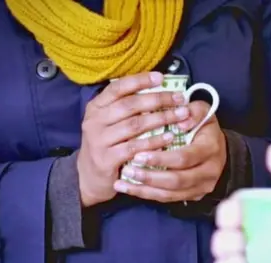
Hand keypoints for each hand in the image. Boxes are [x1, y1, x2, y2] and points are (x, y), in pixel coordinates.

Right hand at [77, 72, 189, 206]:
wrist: (89, 177)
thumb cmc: (107, 145)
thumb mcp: (109, 122)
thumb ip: (127, 108)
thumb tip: (160, 90)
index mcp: (96, 107)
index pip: (118, 87)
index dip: (140, 80)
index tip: (161, 77)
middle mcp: (94, 121)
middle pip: (130, 105)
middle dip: (158, 99)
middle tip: (180, 99)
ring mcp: (99, 140)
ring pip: (135, 125)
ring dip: (161, 118)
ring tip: (181, 115)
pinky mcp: (106, 159)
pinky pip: (135, 147)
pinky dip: (154, 141)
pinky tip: (169, 137)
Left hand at [112, 101, 226, 202]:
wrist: (218, 148)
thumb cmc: (203, 126)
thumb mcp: (202, 111)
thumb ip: (192, 111)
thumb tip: (180, 120)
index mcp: (211, 148)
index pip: (184, 157)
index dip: (161, 158)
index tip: (139, 154)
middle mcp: (209, 171)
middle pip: (177, 180)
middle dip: (150, 177)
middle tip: (128, 170)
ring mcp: (202, 186)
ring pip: (171, 194)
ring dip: (144, 189)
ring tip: (122, 182)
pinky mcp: (193, 195)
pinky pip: (168, 199)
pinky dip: (147, 194)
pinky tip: (129, 189)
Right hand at [211, 144, 270, 262]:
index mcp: (265, 217)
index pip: (236, 212)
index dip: (230, 211)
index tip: (233, 212)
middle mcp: (257, 241)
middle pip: (227, 237)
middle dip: (224, 236)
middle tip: (236, 238)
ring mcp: (258, 261)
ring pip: (227, 260)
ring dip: (226, 257)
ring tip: (238, 257)